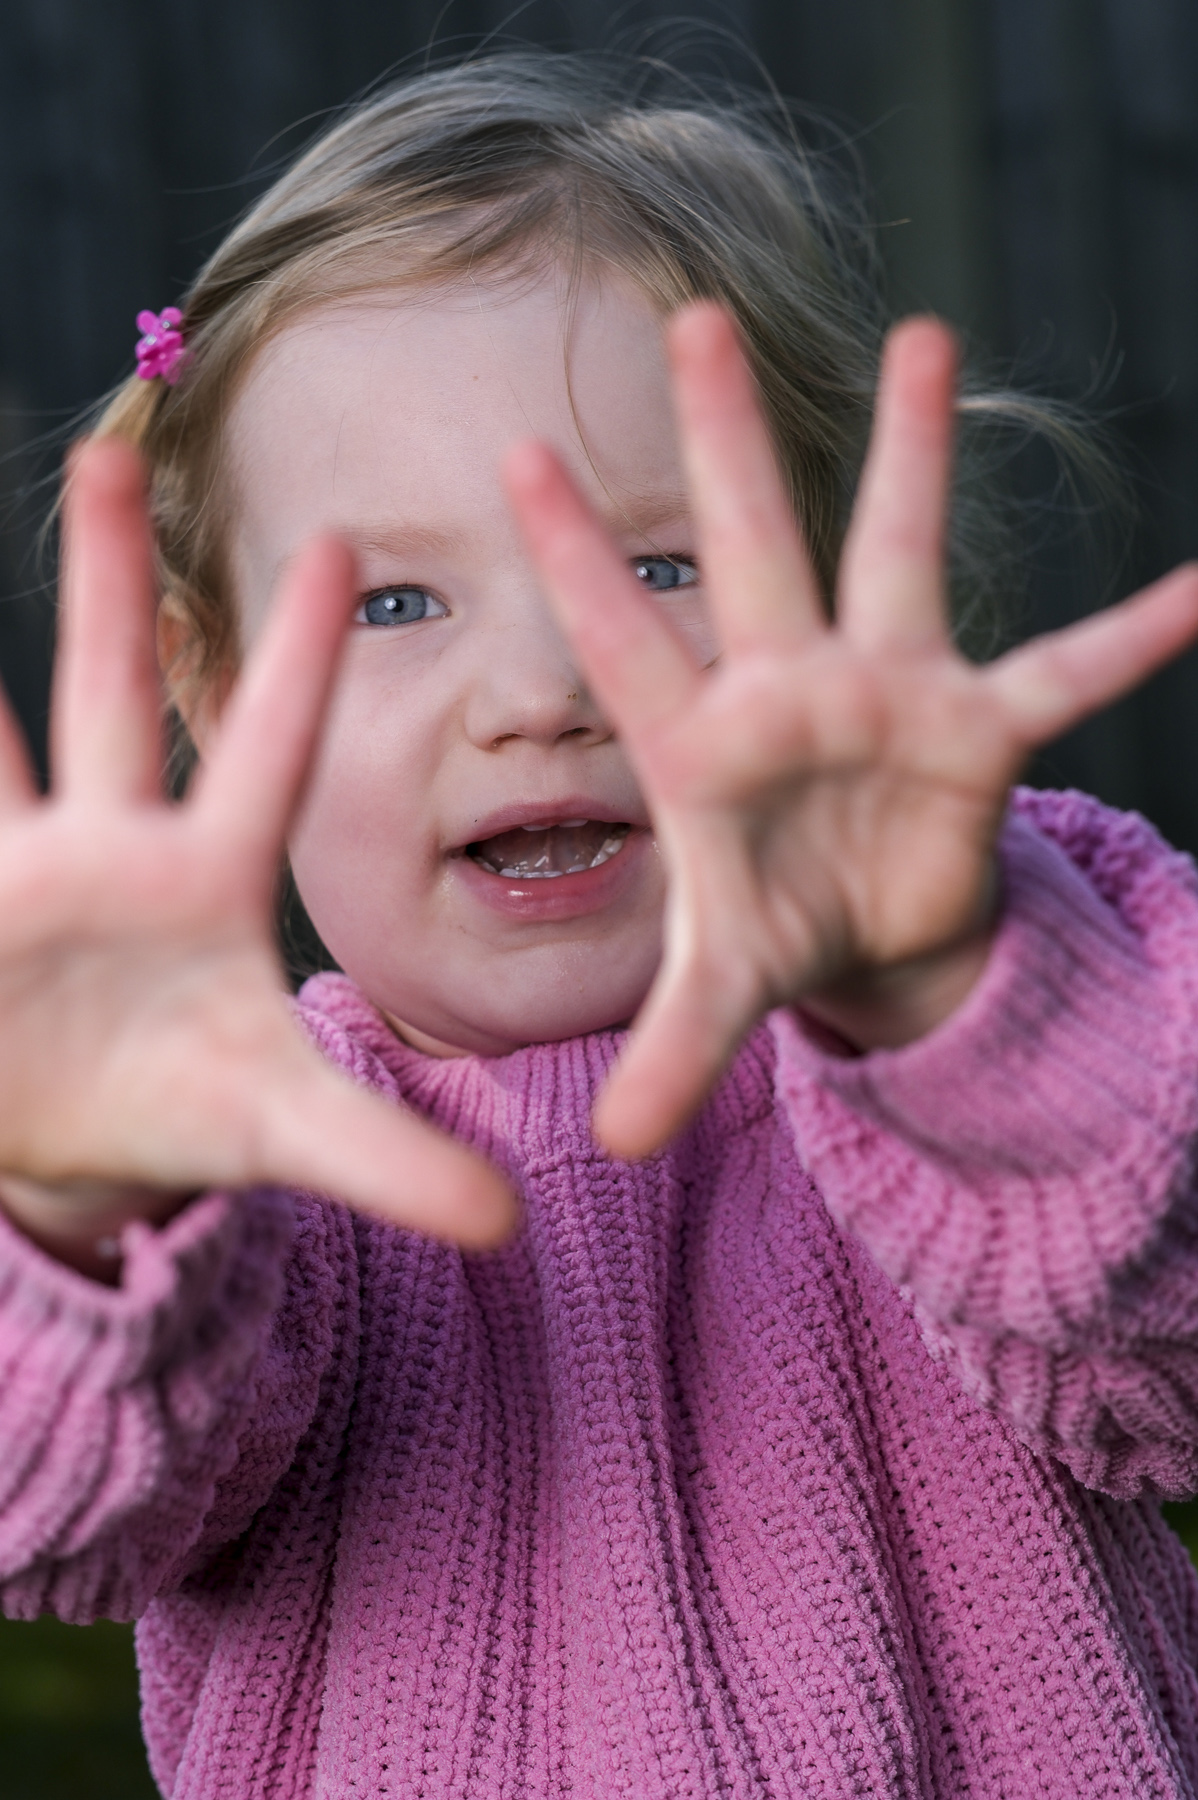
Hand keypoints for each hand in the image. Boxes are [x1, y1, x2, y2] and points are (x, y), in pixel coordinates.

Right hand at [0, 441, 512, 1275]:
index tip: (339, 546)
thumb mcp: (287, 1129)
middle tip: (122, 448)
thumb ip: (393, 1164)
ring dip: (2, 634)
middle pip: (120, 691)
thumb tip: (513, 1221)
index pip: (266, 751)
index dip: (298, 660)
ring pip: (17, 716)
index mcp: (215, 881)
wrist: (76, 1141)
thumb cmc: (191, 1112)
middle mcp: (123, 845)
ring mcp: (32, 860)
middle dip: (119, 584)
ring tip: (32, 498)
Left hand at [505, 307, 1197, 1157]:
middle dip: (725, 444)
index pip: (627, 639)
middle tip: (693, 318)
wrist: (866, 928)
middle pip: (751, 550)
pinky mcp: (981, 728)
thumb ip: (674, 1050)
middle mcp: (791, 686)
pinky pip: (1067, 674)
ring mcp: (889, 692)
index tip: (518, 456)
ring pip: (896, 551)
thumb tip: (610, 1152)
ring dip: (911, 454)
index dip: (579, 556)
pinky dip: (1132, 638)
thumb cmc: (774, 925)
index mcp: (703, 743)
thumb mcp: (722, 985)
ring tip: (925, 335)